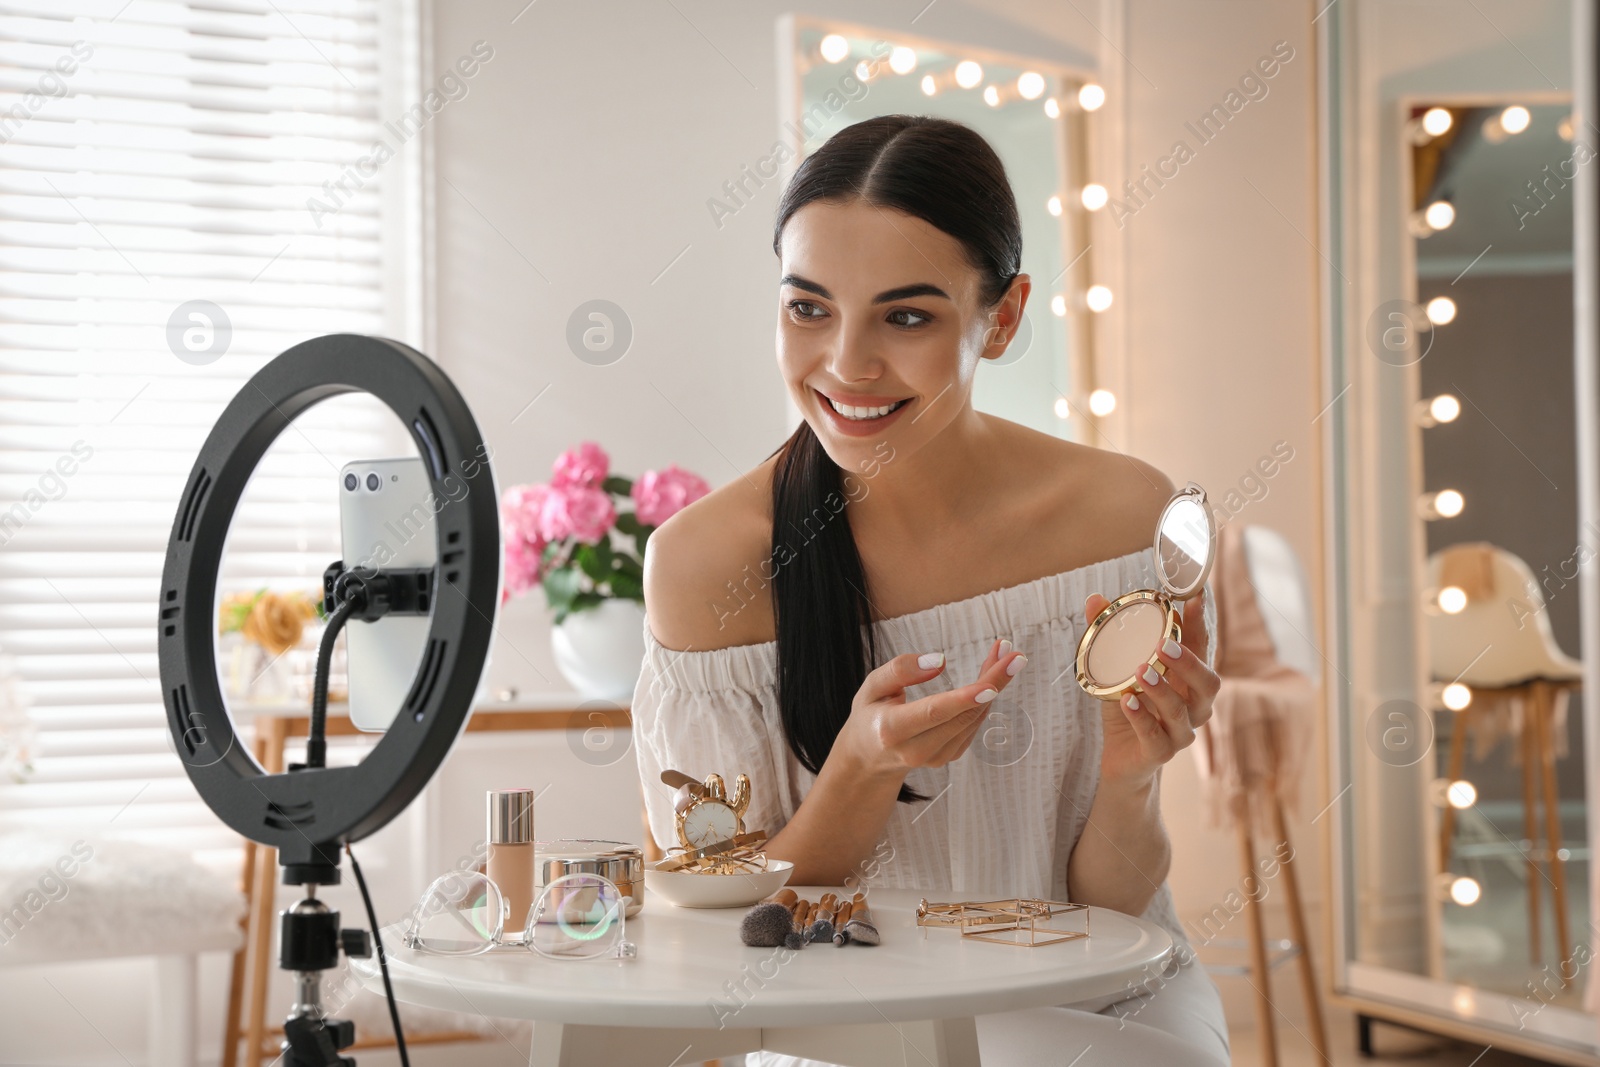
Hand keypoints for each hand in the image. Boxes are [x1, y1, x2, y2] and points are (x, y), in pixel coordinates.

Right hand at [833, 638, 1029, 779]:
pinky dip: (985, 698)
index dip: (964, 699)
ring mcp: (935, 758)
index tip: (992, 685)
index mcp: (891, 730)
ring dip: (994, 685)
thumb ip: (900, 670)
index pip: (933, 713)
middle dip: (993, 682)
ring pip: (974, 718)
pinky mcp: (949, 757)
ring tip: (1003, 653)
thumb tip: (939, 660)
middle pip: (963, 715)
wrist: (869, 756)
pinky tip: (990, 676)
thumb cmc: (871, 713)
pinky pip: (974, 724)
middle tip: (1015, 654)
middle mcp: (916, 750)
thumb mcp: (871, 686)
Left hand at [1083, 591, 1217, 787]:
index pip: (1202, 648)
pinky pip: (1155, 738)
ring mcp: (1180, 732)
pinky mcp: (1159, 754)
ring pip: (1180, 712)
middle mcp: (1193, 706)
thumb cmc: (1128, 707)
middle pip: (1207, 685)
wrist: (1121, 758)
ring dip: (1161, 690)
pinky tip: (1126, 701)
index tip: (1195, 597)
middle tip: (1163, 645)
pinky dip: (1140, 719)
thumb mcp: (1117, 668)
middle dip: (1189, 663)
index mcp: (1189, 681)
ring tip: (1140, 671)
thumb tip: (1094, 599)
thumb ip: (1109, 635)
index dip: (1201, 624)